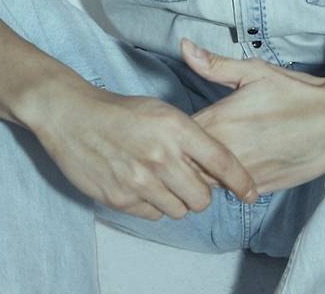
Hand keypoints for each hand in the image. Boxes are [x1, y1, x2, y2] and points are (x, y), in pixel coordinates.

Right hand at [30, 74, 258, 220]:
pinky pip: (153, 215)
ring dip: (176, 201)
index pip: (221, 161)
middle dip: (200, 192)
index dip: (241, 181)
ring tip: (162, 180)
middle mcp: (161, 156)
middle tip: (189, 180)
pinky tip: (142, 184)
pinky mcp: (121, 198)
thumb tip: (213, 166)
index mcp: (176, 127)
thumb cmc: (121, 111)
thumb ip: (189, 137)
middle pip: (202, 197)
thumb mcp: (162, 110)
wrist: (73, 116)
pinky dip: (153, 205)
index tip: (251, 192)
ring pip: (179, 210)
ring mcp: (140, 180)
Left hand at [181, 38, 324, 194]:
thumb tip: (184, 46)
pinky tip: (238, 160)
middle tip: (191, 137)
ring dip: (205, 168)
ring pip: (207, 180)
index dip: (173, 130)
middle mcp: (226, 153)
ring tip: (215, 148)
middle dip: (184, 153)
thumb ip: (214, 65)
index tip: (178, 122)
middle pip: (186, 163)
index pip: (176, 136)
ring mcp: (243, 175)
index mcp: (219, 121)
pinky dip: (228, 179)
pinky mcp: (259, 189)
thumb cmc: (296, 92)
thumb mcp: (255, 71)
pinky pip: (231, 189)